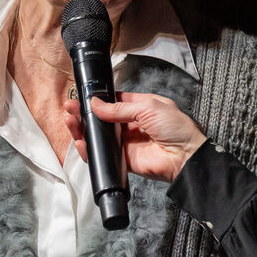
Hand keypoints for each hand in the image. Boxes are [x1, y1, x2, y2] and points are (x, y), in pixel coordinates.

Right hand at [63, 93, 207, 182]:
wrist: (185, 156)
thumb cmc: (177, 129)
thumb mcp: (148, 108)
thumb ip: (120, 109)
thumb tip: (96, 104)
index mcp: (142, 107)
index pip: (114, 102)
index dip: (98, 99)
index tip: (83, 97)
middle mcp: (133, 124)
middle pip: (103, 118)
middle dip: (86, 113)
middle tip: (71, 108)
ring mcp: (128, 142)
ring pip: (100, 136)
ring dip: (84, 129)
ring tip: (71, 121)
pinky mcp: (125, 159)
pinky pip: (104, 154)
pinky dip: (90, 149)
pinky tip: (81, 142)